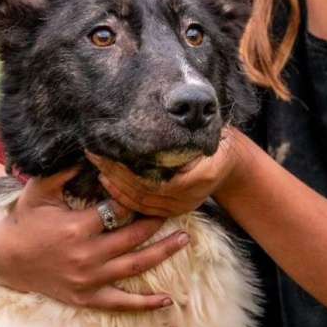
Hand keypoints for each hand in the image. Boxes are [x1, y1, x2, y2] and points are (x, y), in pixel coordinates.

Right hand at [0, 167, 187, 310]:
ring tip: (184, 240)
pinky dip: (145, 304)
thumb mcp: (39, 190)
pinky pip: (121, 304)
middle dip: (158, 222)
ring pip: (135, 267)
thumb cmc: (25, 219)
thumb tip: (91, 149)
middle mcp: (86, 255)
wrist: (5, 258)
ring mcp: (88, 279)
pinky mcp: (86, 297)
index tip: (154, 188)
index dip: (138, 199)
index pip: (118, 211)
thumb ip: (64, 170)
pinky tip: (168, 300)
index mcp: (77, 227)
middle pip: (134, 237)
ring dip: (163, 253)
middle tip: (176, 209)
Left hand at [86, 127, 243, 217]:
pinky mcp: (173, 211)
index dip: (122, 168)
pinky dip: (125, 198)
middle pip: (140, 192)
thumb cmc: (216, 144)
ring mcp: (179, 208)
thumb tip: (162, 116)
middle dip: (114, 174)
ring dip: (115, 187)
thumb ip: (182, 136)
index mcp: (192, 180)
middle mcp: (185, 199)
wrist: (232, 164)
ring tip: (98, 168)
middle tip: (94, 156)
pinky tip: (110, 184)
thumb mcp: (205, 135)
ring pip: (140, 203)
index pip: (147, 180)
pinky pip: (144, 209)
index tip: (104, 150)